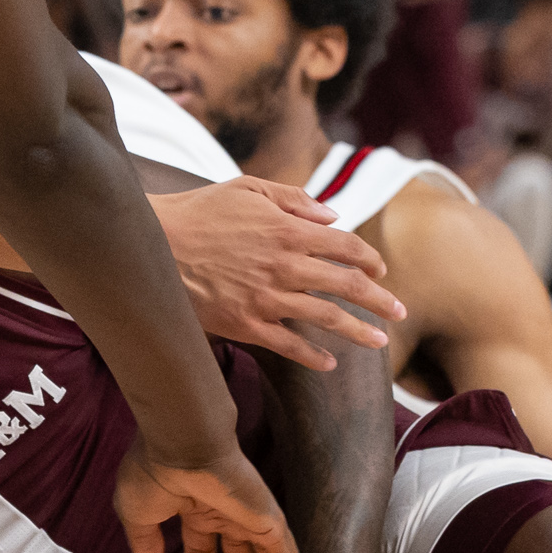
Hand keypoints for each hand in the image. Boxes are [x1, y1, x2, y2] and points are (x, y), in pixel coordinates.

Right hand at [116, 442, 309, 552]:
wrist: (182, 445)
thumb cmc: (154, 473)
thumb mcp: (137, 515)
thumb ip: (144, 542)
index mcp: (192, 508)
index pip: (201, 545)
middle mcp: (223, 510)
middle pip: (239, 549)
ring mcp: (248, 513)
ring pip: (267, 550)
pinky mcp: (267, 518)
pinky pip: (286, 552)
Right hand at [152, 178, 404, 370]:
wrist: (151, 245)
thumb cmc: (199, 212)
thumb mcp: (247, 188)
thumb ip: (293, 199)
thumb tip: (333, 216)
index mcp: (289, 229)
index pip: (346, 246)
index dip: (369, 260)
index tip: (380, 271)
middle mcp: (285, 265)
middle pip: (347, 285)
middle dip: (379, 300)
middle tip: (400, 312)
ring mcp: (267, 298)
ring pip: (327, 318)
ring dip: (359, 331)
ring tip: (379, 342)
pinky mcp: (245, 325)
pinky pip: (289, 345)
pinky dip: (314, 356)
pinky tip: (330, 364)